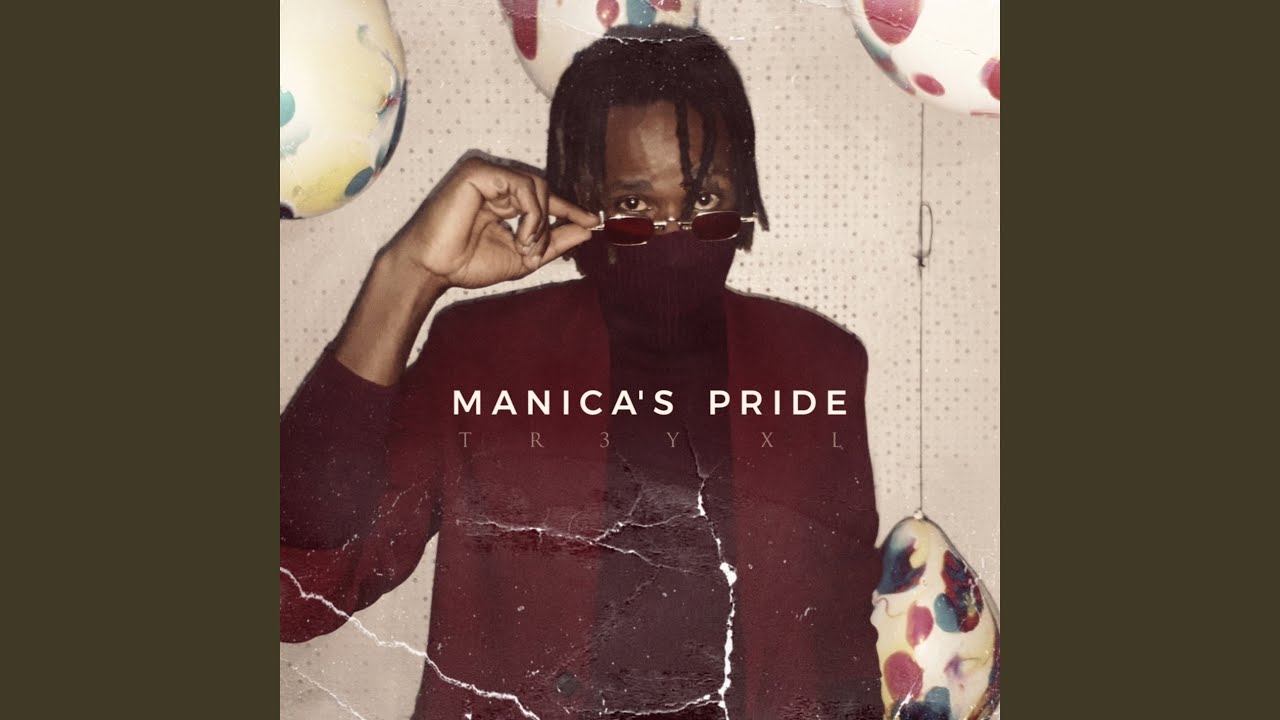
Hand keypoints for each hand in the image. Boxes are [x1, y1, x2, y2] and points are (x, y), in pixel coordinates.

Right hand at [388, 155, 597, 289]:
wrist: (434, 269)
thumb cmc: (467, 264)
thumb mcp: (522, 257)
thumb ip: (553, 243)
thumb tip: (587, 230)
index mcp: (502, 199)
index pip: (543, 197)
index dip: (569, 209)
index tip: (592, 222)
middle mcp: (495, 182)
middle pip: (544, 188)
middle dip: (551, 222)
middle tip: (537, 251)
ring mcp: (486, 173)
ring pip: (537, 185)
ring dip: (540, 221)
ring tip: (526, 245)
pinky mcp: (478, 171)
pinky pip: (523, 185)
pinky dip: (531, 213)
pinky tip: (520, 235)